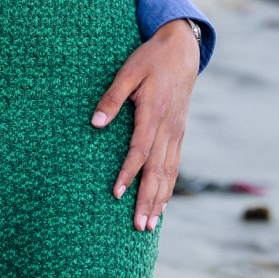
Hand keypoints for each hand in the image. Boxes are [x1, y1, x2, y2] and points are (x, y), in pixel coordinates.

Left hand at [91, 18, 199, 231]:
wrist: (183, 51)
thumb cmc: (151, 58)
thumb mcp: (129, 70)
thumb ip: (113, 97)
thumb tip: (96, 122)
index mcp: (154, 111)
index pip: (140, 149)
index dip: (128, 172)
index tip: (116, 193)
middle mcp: (168, 127)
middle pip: (157, 169)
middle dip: (147, 199)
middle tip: (138, 226)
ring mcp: (176, 132)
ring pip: (168, 172)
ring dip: (159, 200)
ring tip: (149, 225)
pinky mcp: (179, 134)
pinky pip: (175, 165)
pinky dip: (169, 187)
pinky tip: (162, 205)